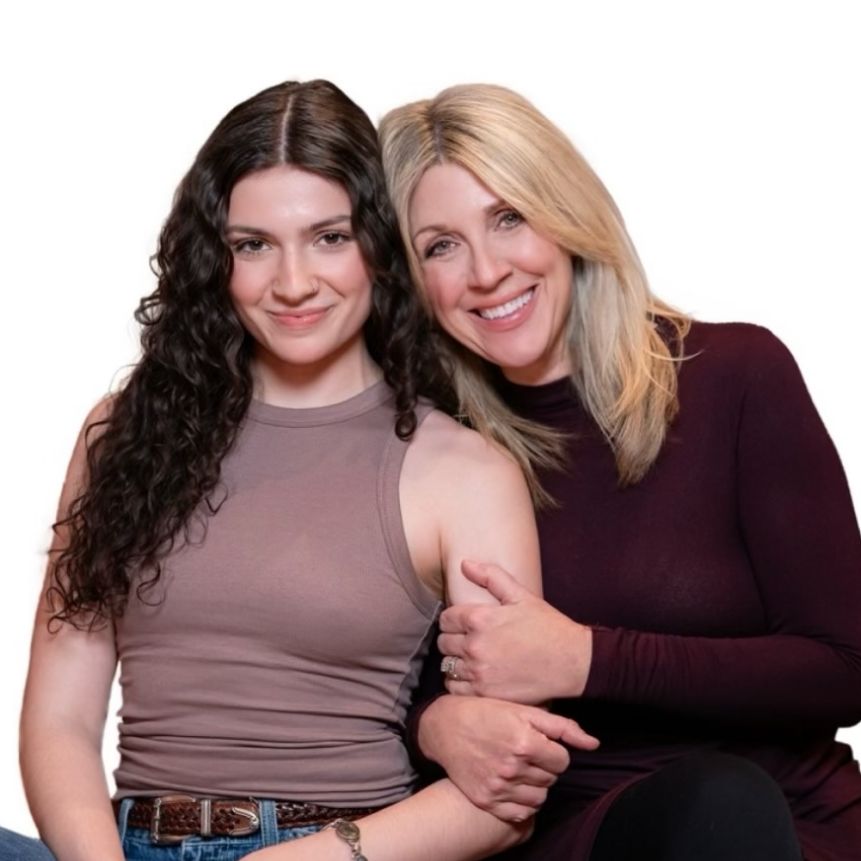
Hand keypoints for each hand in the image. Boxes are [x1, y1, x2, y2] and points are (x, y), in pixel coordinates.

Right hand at [418, 694, 598, 820]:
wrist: (444, 726)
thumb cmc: (486, 712)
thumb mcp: (523, 710)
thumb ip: (561, 727)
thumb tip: (594, 744)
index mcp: (525, 742)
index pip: (563, 761)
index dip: (554, 751)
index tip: (539, 743)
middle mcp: (512, 768)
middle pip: (551, 780)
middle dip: (544, 766)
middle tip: (527, 752)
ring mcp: (498, 787)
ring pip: (539, 799)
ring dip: (535, 785)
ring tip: (520, 768)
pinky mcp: (486, 800)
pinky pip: (520, 813)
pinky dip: (521, 802)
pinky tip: (512, 784)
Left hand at [439, 560, 592, 702]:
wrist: (572, 661)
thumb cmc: (548, 626)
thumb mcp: (521, 595)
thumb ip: (490, 576)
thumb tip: (464, 563)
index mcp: (480, 618)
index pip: (445, 619)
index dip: (453, 620)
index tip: (464, 624)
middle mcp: (475, 645)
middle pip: (443, 642)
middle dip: (453, 640)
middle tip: (470, 641)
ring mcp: (479, 671)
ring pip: (447, 666)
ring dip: (456, 661)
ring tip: (473, 659)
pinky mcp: (485, 693)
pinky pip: (455, 688)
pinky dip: (459, 683)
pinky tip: (474, 677)